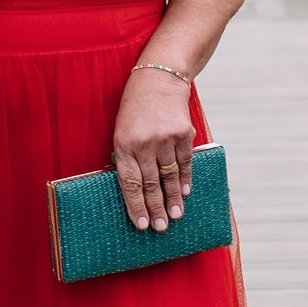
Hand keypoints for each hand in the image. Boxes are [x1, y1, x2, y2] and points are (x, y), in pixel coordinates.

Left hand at [112, 66, 194, 231]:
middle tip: (161, 228)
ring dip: (173, 199)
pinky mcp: (183, 133)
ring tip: (175, 216)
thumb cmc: (135, 108)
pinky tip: (186, 193)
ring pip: (169, 176)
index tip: (142, 224)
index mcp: (123, 143)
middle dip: (156, 208)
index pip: (130, 182)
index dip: (136, 205)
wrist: (159, 78)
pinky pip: (185, 163)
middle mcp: (144, 143)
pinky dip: (186, 180)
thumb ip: (127, 156)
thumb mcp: (121, 129)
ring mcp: (165, 138)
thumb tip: (135, 190)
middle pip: (151, 184)